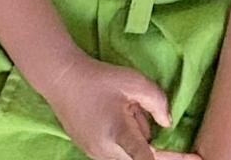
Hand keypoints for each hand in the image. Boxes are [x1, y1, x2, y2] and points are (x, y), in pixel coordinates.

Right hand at [37, 46, 175, 159]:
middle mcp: (105, 151)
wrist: (64, 81)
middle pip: (140, 157)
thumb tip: (167, 124)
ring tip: (122, 108)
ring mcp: (96, 154)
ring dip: (135, 138)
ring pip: (128, 155)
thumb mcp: (135, 82)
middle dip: (150, 142)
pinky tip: (112, 115)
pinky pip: (116, 152)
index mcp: (118, 133)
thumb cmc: (101, 79)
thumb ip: (158, 103)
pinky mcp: (90, 152)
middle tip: (133, 110)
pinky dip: (123, 138)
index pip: (145, 158)